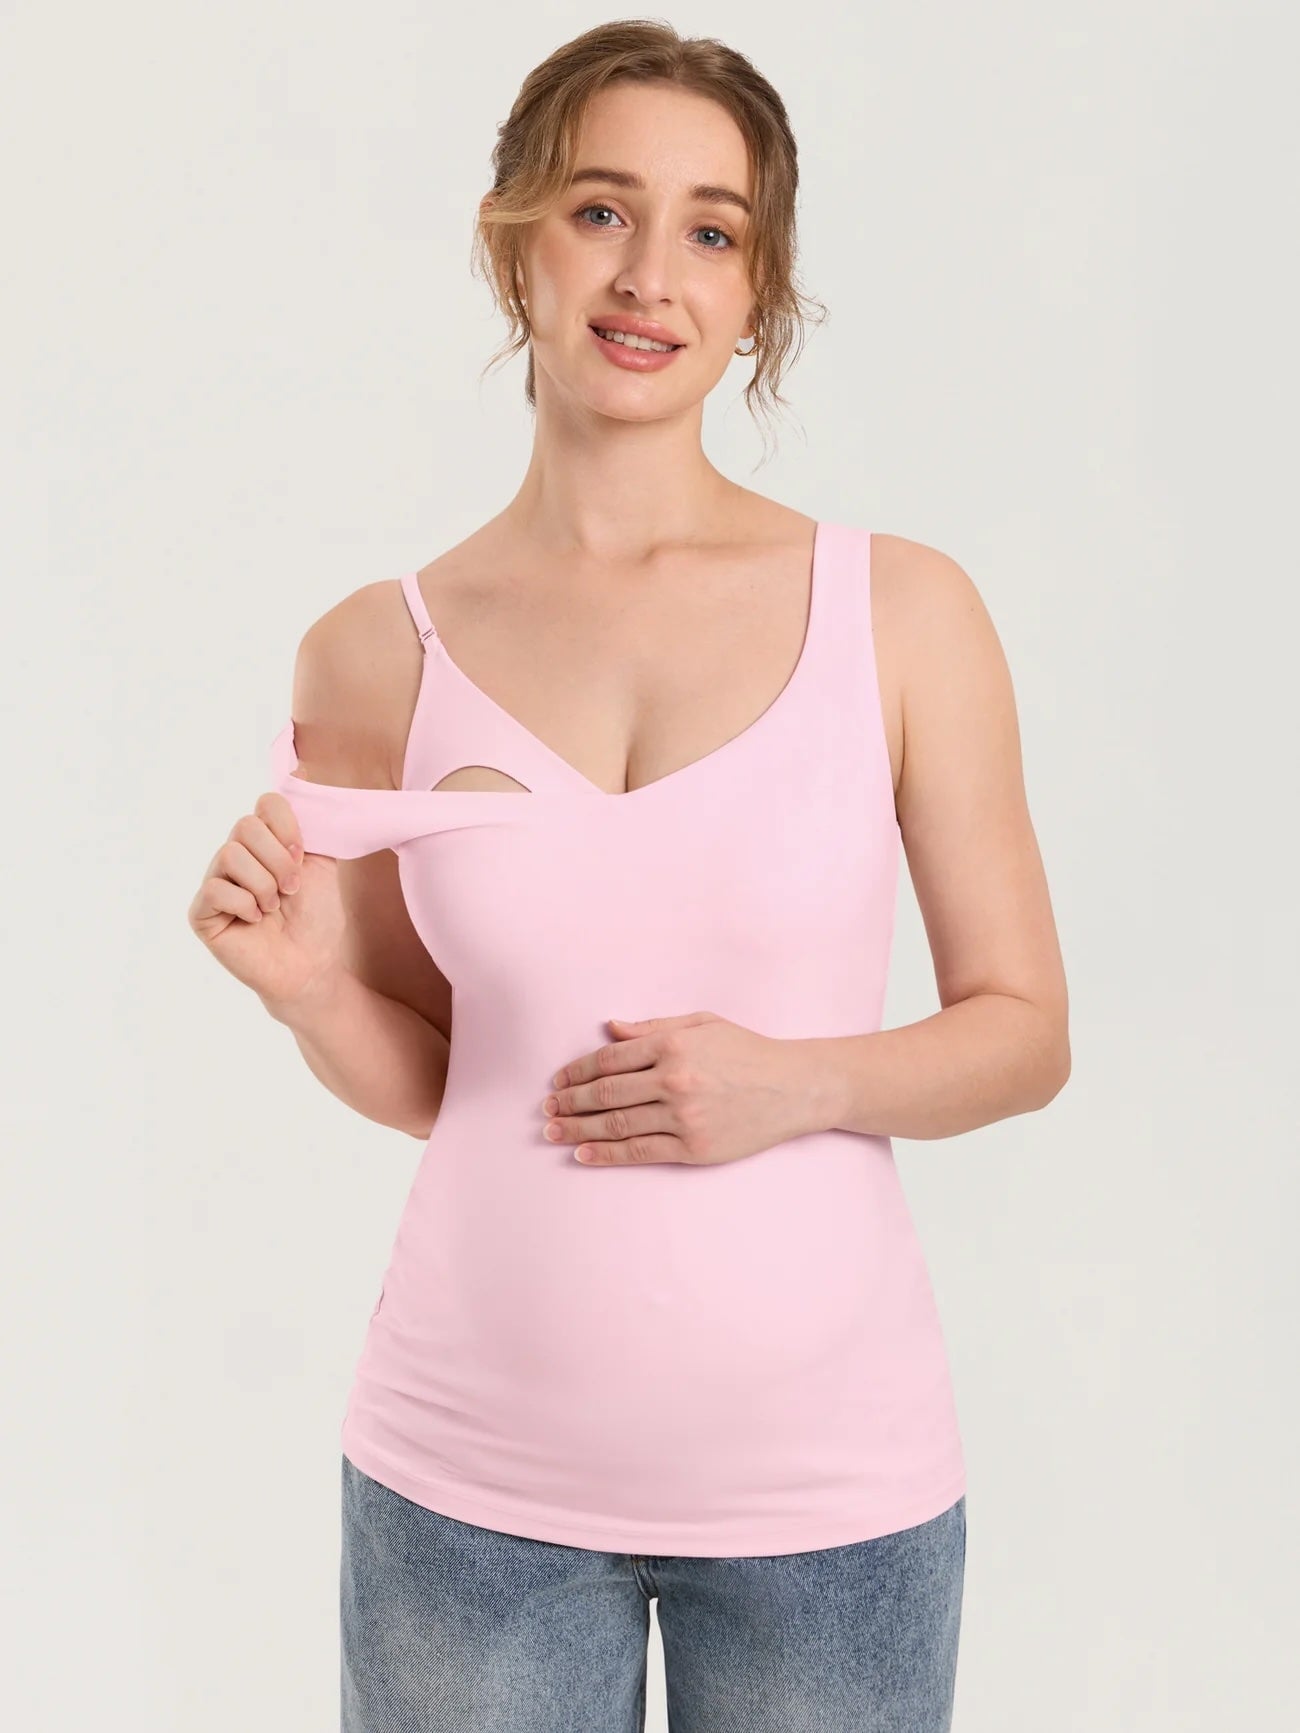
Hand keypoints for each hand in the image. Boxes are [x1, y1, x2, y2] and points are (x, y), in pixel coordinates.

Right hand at [187, 791, 347, 1009]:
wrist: (311, 964)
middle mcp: (235, 855)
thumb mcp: (322, 862)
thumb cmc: (317, 917)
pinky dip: (244, 905)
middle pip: (245, 827)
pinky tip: (254, 921)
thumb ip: (312, 822)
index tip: (302, 855)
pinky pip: (215, 888)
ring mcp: (215, 882)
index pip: (265, 804)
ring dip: (264, 885)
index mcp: (264, 841)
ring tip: (273, 908)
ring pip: (230, 854)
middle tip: (291, 889)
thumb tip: (302, 771)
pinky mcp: (201, 911)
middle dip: (278, 860)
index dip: (286, 826)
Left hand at [540, 1011, 816, 1165]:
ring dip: (577, 1129)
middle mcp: (675, 1080)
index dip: (578, 1071)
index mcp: (673, 1045)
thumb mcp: (703, 1024)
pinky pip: (640, 1152)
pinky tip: (582, 1154)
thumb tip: (610, 1028)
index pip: (610, 1059)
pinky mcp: (694, 1148)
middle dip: (570, 1101)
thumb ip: (654, 1027)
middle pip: (606, 1093)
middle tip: (547, 1107)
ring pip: (616, 1124)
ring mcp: (684, 1116)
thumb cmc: (748, 1051)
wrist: (794, 1088)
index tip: (558, 1079)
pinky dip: (606, 1154)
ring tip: (553, 1131)